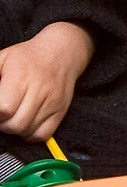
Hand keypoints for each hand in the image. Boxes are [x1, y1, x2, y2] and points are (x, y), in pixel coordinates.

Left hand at [0, 22, 92, 140]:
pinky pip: (42, 134)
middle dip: (2, 124)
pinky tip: (25, 122)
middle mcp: (39, 90)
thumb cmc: (27, 57)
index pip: (4, 109)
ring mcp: (52, 101)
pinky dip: (30, 134)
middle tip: (1, 114)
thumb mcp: (1, 60)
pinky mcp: (60, 110)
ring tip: (12, 117)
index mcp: (21, 77)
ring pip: (26, 131)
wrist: (61, 51)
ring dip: (14, 129)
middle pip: (14, 124)